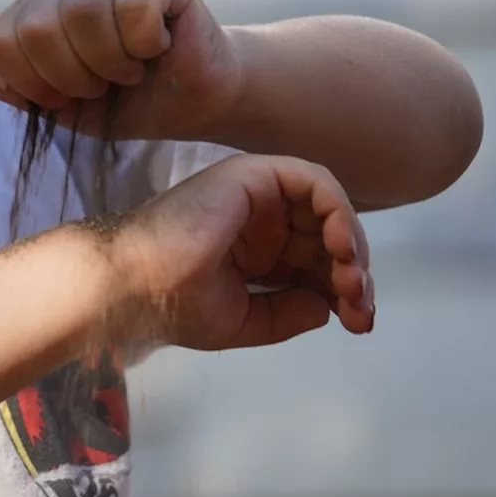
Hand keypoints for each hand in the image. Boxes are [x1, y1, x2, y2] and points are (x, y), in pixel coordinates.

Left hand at [0, 0, 242, 140]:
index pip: (0, 42)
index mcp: (30, 7)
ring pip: (81, 12)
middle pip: (37, 27)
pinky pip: (131, 6)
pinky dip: (144, 43)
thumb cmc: (122, 101)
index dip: (32, 84)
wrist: (191, 101)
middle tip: (102, 84)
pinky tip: (156, 46)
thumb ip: (14, 87)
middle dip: (71, 75)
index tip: (65, 97)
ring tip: (129, 68)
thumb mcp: (57, 106)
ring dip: (110, 61)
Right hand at [101, 154, 374, 350]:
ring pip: (328, 206)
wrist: (135, 288)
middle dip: (354, 272)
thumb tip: (328, 306)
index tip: (358, 322)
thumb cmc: (173, 305)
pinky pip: (314, 181)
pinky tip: (342, 247)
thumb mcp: (245, 320)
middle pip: (328, 233)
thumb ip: (288, 313)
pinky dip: (339, 211)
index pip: (316, 259)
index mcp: (254, 249)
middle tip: (361, 309)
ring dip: (352, 243)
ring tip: (351, 281)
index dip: (344, 288)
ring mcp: (256, 193)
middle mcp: (259, 217)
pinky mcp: (252, 174)